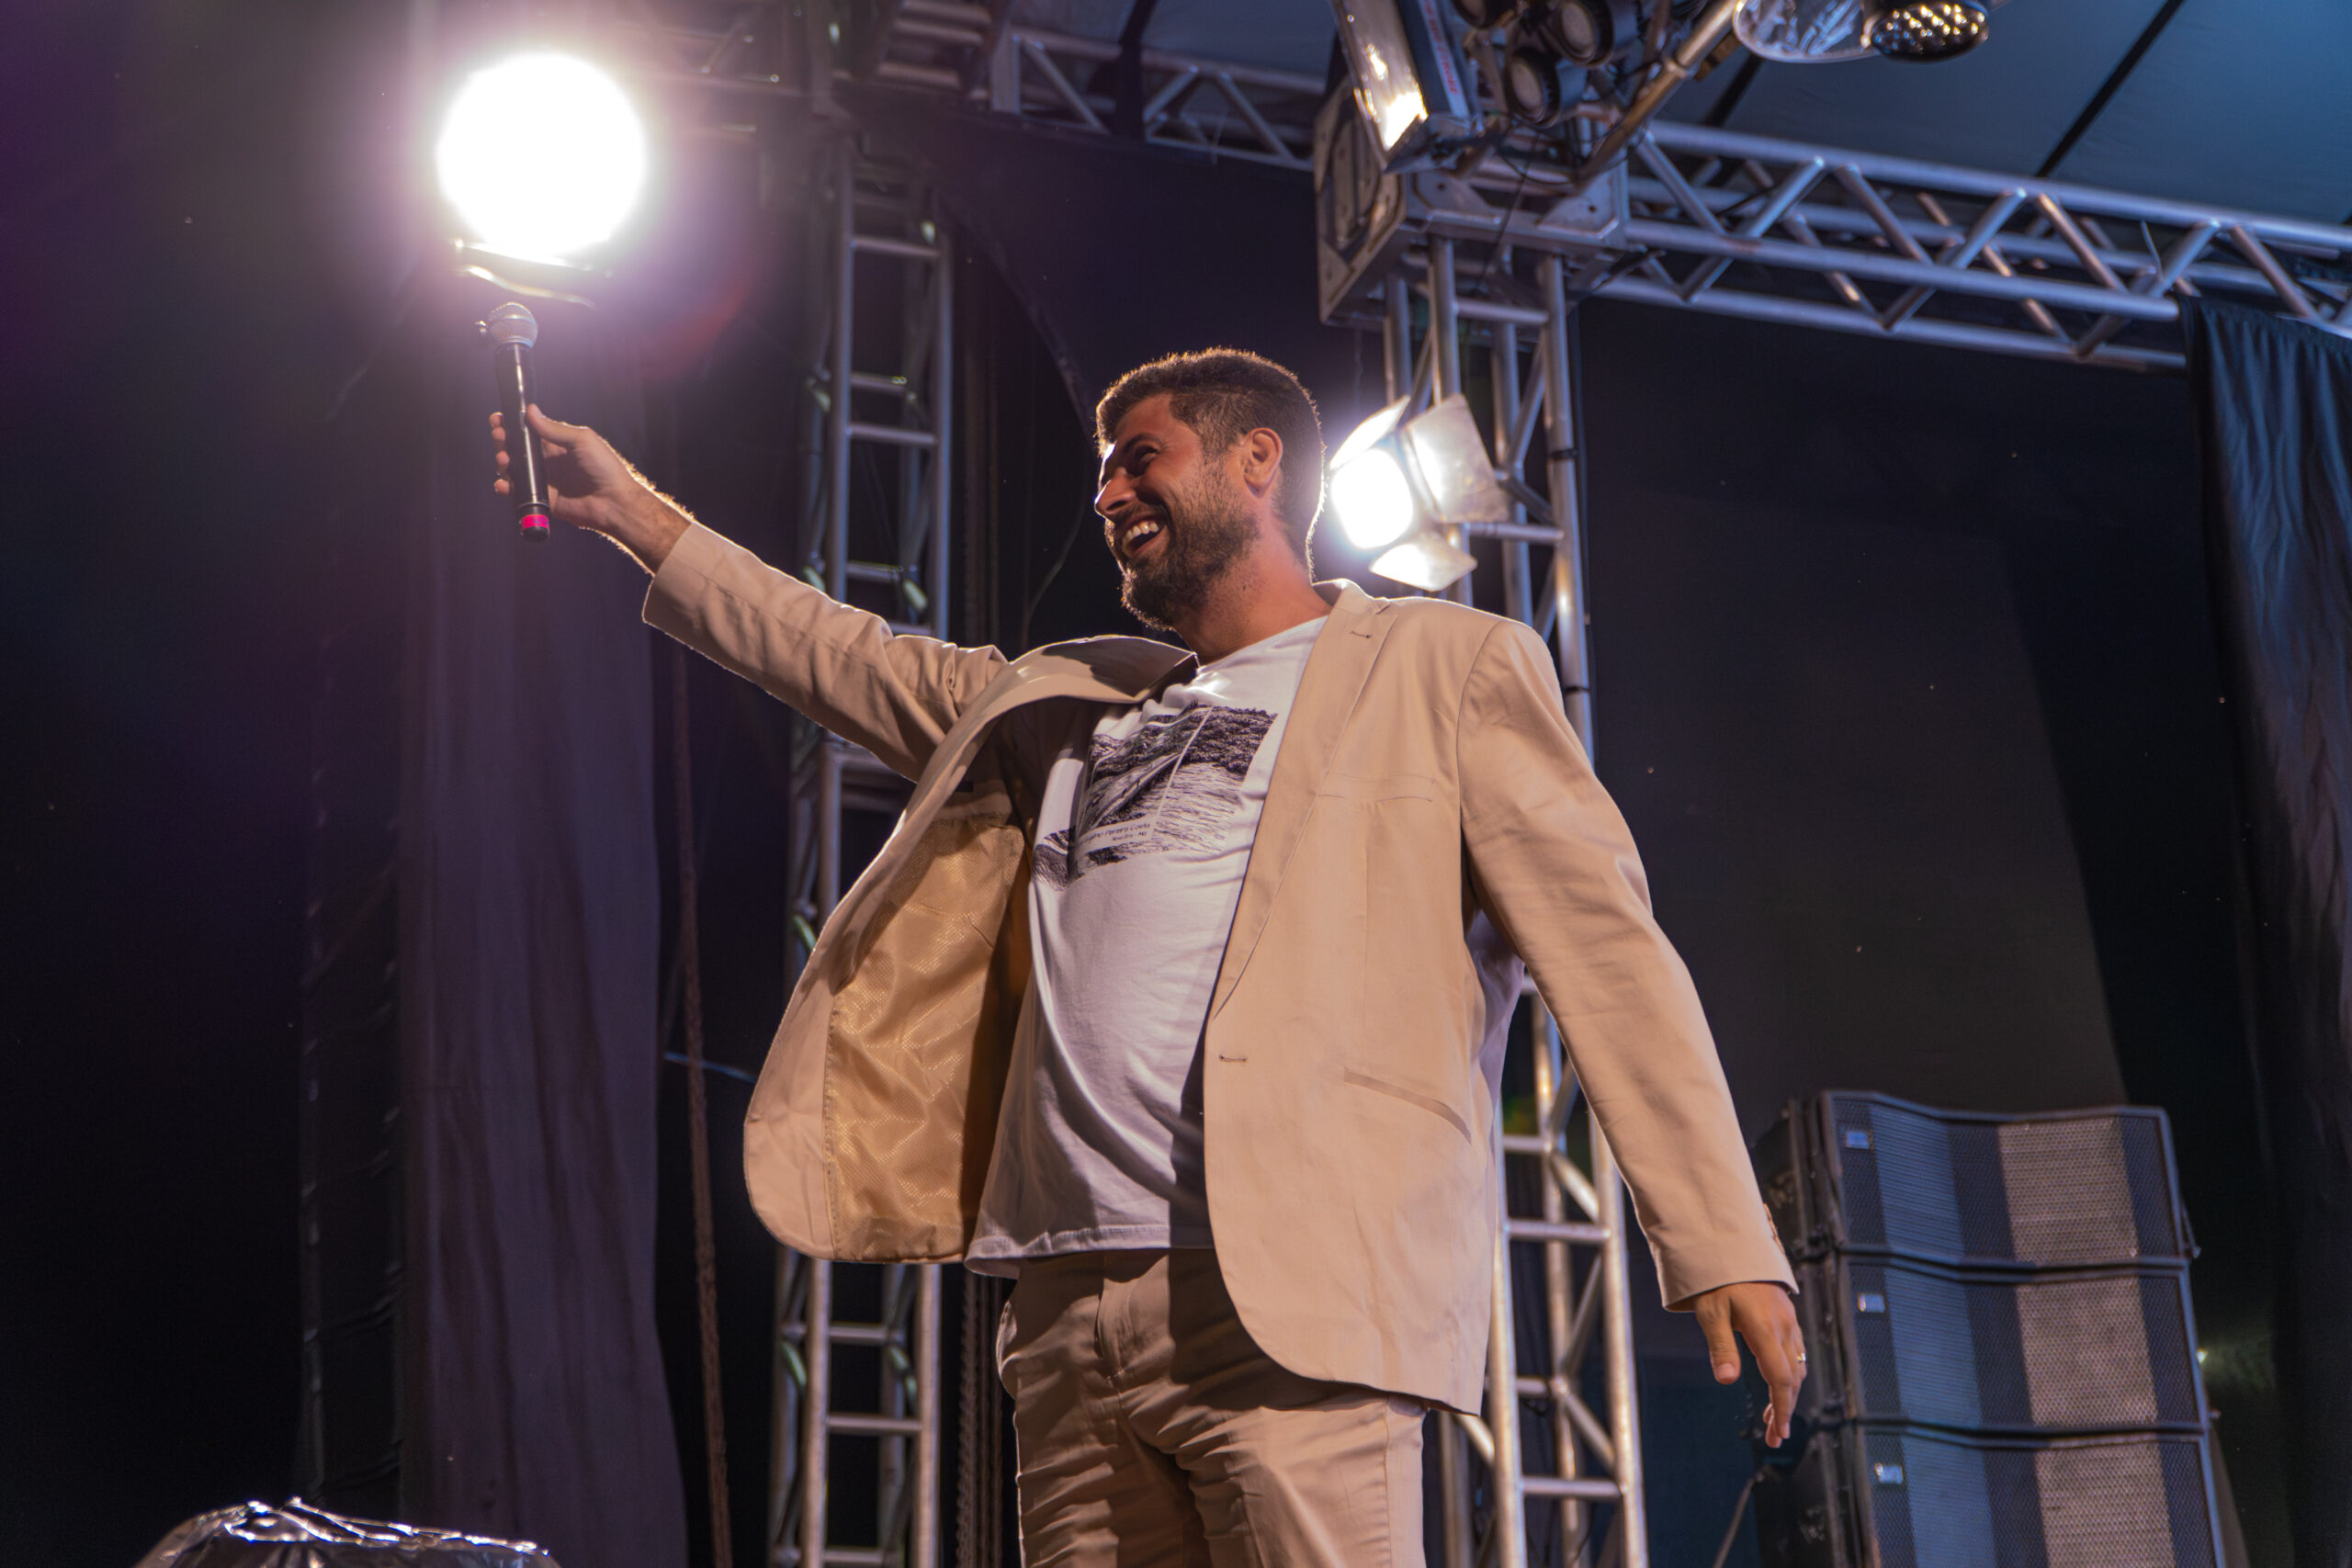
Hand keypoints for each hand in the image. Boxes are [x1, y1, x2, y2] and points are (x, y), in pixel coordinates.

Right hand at [490, 404, 689, 571]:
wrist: (614, 502)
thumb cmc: (605, 468)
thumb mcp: (581, 440)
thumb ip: (554, 429)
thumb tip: (530, 411)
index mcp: (556, 443)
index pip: (528, 430)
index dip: (511, 424)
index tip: (498, 419)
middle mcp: (547, 460)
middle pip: (516, 448)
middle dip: (503, 440)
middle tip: (499, 437)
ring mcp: (544, 479)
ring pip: (514, 469)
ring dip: (504, 462)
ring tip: (504, 459)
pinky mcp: (543, 499)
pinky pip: (520, 492)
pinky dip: (507, 487)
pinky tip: (504, 483)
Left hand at [1692, 1280, 1805, 1447]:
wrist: (1732, 1244)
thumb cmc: (1717, 1278)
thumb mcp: (1711, 1312)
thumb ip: (1721, 1346)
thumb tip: (1727, 1380)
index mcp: (1766, 1329)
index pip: (1780, 1379)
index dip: (1781, 1408)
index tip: (1778, 1431)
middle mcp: (1783, 1326)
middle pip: (1792, 1378)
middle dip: (1785, 1409)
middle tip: (1775, 1436)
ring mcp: (1788, 1320)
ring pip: (1796, 1365)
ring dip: (1788, 1393)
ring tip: (1773, 1417)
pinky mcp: (1786, 1314)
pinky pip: (1795, 1351)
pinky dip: (1789, 1373)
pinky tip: (1779, 1383)